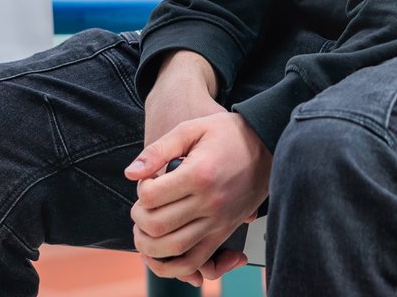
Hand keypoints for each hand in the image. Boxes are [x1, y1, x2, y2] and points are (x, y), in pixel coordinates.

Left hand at [135, 66, 233, 283]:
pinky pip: (197, 261)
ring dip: (149, 245)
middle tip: (143, 206)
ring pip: (173, 249)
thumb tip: (131, 173)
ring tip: (146, 230)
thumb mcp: (191, 129)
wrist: (266, 143)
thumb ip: (158, 150)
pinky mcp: (225, 232)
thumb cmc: (228, 134)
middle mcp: (209, 202)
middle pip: (157, 225)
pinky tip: (162, 255)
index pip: (151, 196)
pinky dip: (175, 267)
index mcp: (199, 174)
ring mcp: (219, 221)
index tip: (148, 181)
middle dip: (139, 218)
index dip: (141, 189)